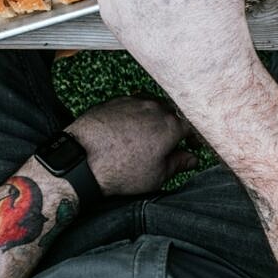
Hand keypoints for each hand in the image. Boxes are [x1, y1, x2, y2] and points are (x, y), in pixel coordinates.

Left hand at [62, 96, 196, 195]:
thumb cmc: (122, 170)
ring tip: (148, 136)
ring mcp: (134, 101)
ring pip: (152, 106)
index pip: (191, 127)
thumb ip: (178, 164)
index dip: (193, 138)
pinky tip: (129, 129)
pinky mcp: (115, 101)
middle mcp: (155, 108)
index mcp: (170, 126)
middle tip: (170, 142)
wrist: (83, 158)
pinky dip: (135, 115)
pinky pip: (133, 105)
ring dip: (155, 118)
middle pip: (172, 113)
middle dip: (174, 127)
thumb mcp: (156, 176)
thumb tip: (192, 159)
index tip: (192, 146)